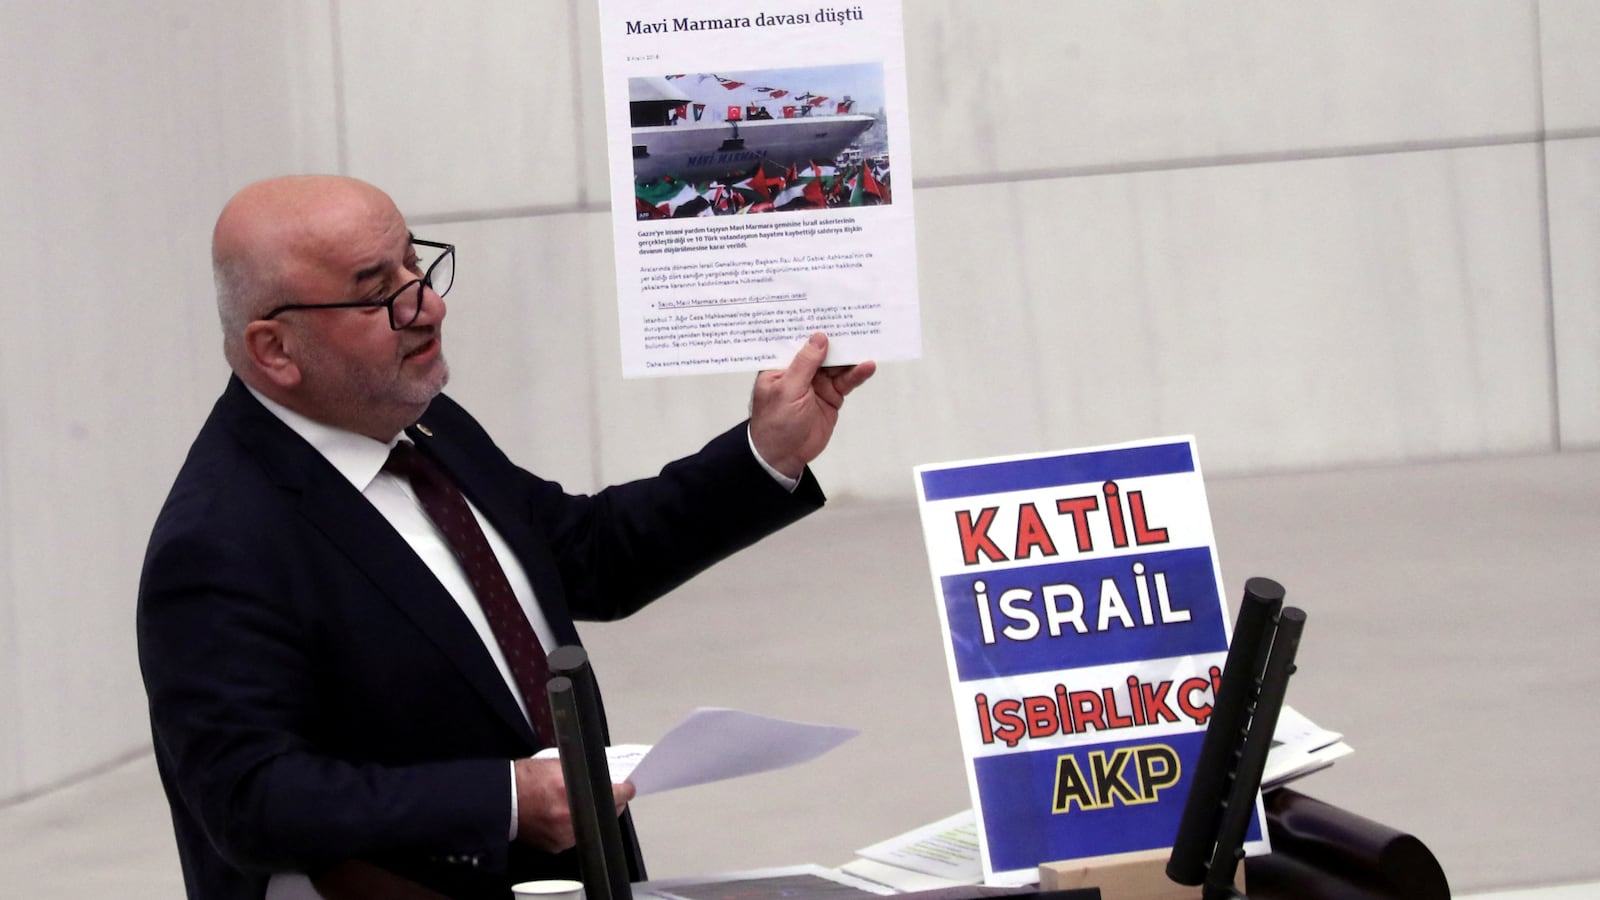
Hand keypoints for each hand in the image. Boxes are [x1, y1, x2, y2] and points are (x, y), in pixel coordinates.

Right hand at [512, 757, 635, 851]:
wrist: (501, 801)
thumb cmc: (525, 780)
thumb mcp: (557, 764)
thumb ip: (582, 769)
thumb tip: (603, 773)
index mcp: (571, 792)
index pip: (614, 794)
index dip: (625, 790)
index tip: (630, 788)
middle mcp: (569, 817)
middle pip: (607, 813)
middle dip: (612, 803)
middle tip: (611, 794)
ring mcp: (563, 835)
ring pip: (592, 826)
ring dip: (593, 815)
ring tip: (583, 803)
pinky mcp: (556, 846)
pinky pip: (575, 836)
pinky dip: (576, 826)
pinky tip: (567, 815)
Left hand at [749, 332, 875, 478]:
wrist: (784, 456)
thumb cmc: (775, 423)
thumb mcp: (787, 390)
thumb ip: (804, 364)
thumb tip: (819, 337)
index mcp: (781, 364)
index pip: (796, 339)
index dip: (810, 325)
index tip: (826, 307)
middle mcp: (799, 370)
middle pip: (821, 349)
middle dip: (836, 336)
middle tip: (853, 319)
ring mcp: (817, 382)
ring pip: (837, 363)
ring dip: (850, 354)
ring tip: (867, 339)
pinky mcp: (832, 395)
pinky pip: (846, 380)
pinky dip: (857, 373)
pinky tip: (867, 365)